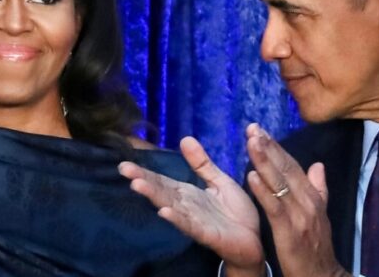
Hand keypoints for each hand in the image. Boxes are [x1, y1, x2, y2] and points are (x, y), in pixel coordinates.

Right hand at [118, 136, 265, 275]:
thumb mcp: (219, 180)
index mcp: (188, 193)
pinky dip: (176, 219)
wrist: (255, 239)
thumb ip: (202, 163)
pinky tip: (163, 212)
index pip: (162, 180)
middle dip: (143, 180)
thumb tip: (185, 139)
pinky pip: (189, 225)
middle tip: (123, 168)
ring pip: (170, 206)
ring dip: (154, 196)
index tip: (125, 163)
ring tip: (137, 185)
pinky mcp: (206, 234)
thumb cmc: (236, 212)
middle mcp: (186, 206)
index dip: (144, 172)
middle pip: (161, 191)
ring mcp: (194, 221)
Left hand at [245, 123, 349, 276]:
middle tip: (253, 128)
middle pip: (286, 169)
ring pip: (280, 183)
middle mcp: (307, 202)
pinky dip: (263, 191)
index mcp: (312, 197)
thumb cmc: (316, 247)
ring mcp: (300, 216)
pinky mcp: (289, 232)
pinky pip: (274, 208)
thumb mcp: (320, 215)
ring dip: (264, 161)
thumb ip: (318, 189)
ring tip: (251, 142)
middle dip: (269, 147)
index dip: (277, 148)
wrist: (322, 276)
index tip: (262, 130)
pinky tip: (251, 177)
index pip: (293, 166)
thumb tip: (317, 165)